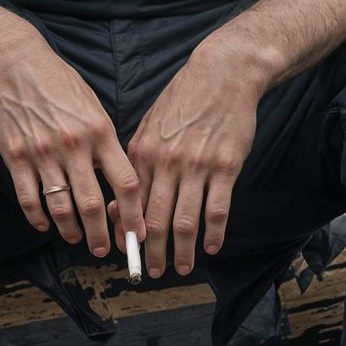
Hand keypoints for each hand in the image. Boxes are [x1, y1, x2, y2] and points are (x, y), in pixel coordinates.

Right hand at [0, 30, 143, 259]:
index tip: (137, 235)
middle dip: (101, 234)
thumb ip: (104, 141)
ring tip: (75, 239)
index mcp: (100, 131)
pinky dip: (37, 218)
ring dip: (70, 230)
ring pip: (60, 207)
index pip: (126, 182)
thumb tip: (118, 177)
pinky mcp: (15, 157)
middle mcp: (74, 145)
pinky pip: (29, 198)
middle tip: (104, 249)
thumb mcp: (92, 106)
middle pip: (93, 203)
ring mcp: (43, 153)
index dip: (134, 214)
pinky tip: (43, 225)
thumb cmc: (58, 83)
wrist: (13, 63)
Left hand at [120, 49, 262, 279]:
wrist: (222, 74)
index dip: (128, 234)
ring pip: (186, 221)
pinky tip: (211, 247)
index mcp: (143, 153)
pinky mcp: (225, 166)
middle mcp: (167, 162)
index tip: (128, 253)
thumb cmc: (183, 99)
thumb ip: (136, 160)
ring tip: (181, 268)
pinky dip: (214, 234)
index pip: (131, 204)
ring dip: (182, 251)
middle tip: (153, 272)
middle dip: (153, 252)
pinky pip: (217, 209)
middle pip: (156, 219)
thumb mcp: (150, 124)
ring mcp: (197, 166)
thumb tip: (119, 196)